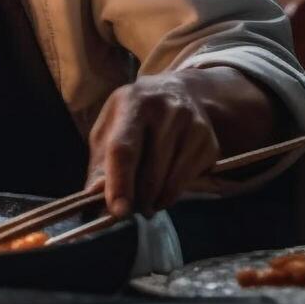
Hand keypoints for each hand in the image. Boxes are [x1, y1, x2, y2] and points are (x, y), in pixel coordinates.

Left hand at [84, 71, 224, 218]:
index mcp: (133, 103)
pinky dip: (173, 193)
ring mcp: (193, 126)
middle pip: (151, 173)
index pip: (124, 149)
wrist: (176, 92)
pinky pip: (189, 181)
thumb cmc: (133, 116)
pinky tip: (166, 184)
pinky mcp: (209, 142)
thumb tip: (94, 196)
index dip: (120, 183)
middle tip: (131, 210)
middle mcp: (167, 111)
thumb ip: (100, 164)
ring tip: (146, 201)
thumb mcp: (108, 128)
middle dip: (139, 200)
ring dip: (156, 201)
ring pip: (172, 182)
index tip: (118, 212)